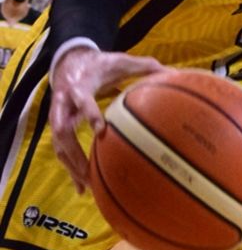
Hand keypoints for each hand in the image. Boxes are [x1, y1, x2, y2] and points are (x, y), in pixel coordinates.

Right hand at [49, 47, 163, 193]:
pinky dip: (71, 169)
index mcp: (79, 85)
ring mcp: (59, 116)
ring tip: (88, 186)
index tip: (100, 130)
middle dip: (75, 152)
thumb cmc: (100, 64)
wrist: (70, 61)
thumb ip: (145, 66)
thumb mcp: (120, 61)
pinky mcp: (60, 126)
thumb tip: (174, 73)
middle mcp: (63, 102)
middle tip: (91, 170)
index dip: (88, 113)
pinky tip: (82, 189)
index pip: (80, 99)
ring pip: (59, 145)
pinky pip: (62, 151)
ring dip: (72, 166)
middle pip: (62, 130)